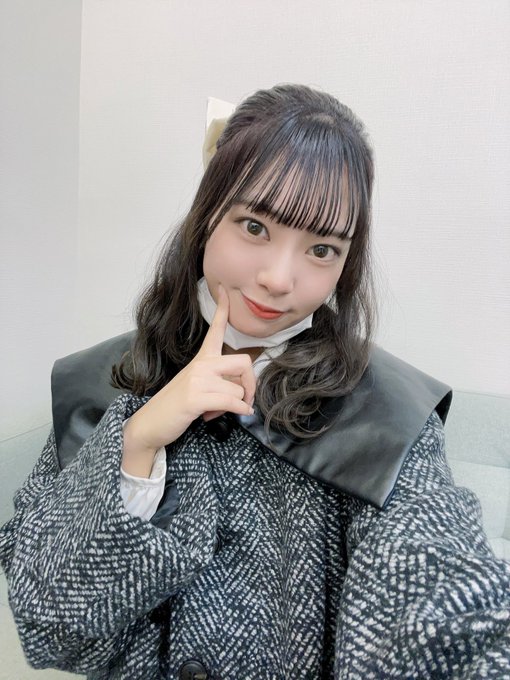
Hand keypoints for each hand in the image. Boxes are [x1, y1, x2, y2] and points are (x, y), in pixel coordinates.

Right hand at [122, 285, 255, 463]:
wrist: (150, 424)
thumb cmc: (176, 406)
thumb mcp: (198, 386)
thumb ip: (219, 381)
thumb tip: (243, 390)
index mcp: (201, 359)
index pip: (216, 329)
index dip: (223, 310)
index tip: (225, 291)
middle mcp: (201, 365)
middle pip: (244, 362)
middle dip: (251, 384)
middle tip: (245, 399)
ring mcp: (197, 380)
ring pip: (238, 389)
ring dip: (237, 406)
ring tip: (218, 411)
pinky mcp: (196, 397)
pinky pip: (232, 402)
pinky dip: (240, 411)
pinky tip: (238, 415)